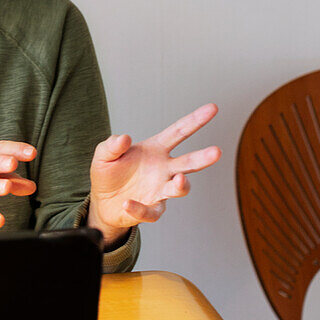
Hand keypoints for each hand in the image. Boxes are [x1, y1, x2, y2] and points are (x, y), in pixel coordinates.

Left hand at [88, 104, 220, 246]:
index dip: (195, 120)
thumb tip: (124, 137)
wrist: (102, 202)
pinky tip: (129, 203)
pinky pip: (152, 210)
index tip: (212, 108)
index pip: (178, 131)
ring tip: (179, 180)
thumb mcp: (104, 155)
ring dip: (181, 185)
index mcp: (155, 149)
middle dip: (203, 157)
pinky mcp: (151, 209)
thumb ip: (112, 144)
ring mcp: (160, 189)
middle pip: (188, 162)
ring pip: (179, 188)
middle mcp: (163, 169)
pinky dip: (141, 209)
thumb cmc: (109, 173)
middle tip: (216, 152)